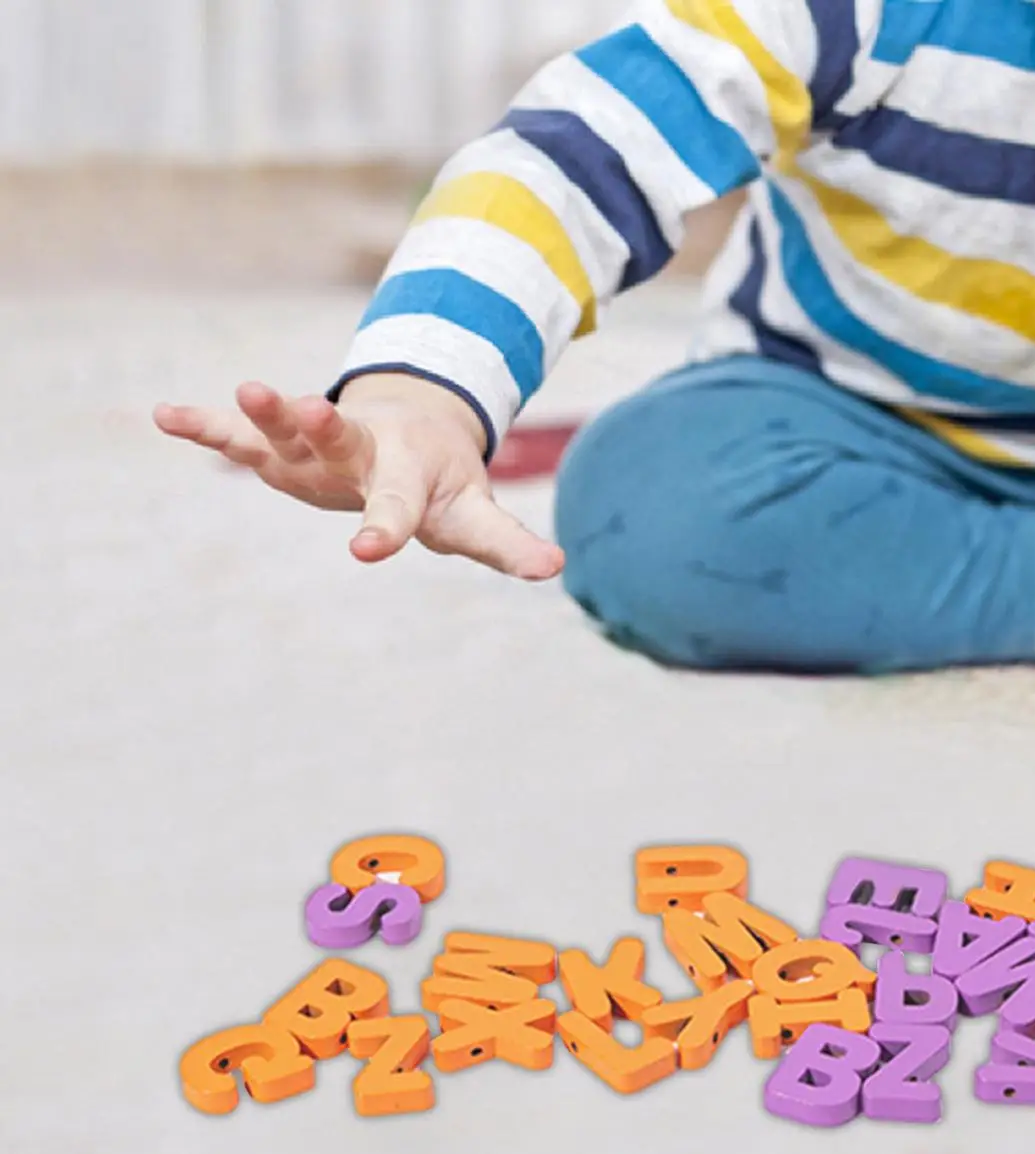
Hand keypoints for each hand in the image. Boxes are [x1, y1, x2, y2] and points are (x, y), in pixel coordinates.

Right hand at [153, 374, 562, 579]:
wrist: (416, 428)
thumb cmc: (444, 484)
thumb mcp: (476, 517)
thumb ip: (508, 543)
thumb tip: (557, 567)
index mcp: (408, 476)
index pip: (399, 505)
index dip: (387, 528)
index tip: (369, 551)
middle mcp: (360, 452)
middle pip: (340, 440)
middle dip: (321, 426)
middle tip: (307, 406)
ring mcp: (317, 444)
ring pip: (286, 429)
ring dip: (263, 413)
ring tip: (242, 391)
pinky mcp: (283, 442)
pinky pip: (241, 433)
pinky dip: (206, 425)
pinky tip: (163, 416)